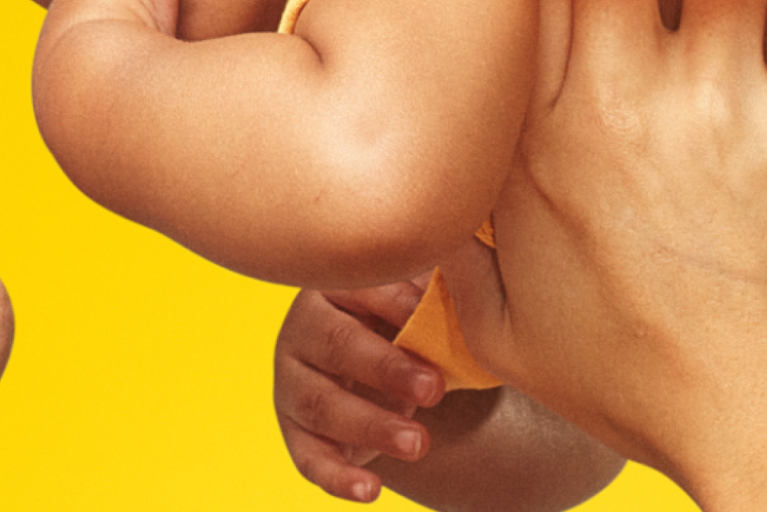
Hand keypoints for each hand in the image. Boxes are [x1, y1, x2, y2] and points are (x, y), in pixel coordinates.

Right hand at [272, 281, 446, 502]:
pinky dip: (338, 478)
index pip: (358, 287)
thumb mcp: (419, 303)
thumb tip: (475, 276)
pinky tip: (370, 491)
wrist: (382, 375)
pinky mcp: (295, 432)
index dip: (396, 305)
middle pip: (336, 345)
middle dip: (387, 369)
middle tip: (434, 390)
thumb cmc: (405, 327)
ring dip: (372, 426)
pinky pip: (310, 458)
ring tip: (418, 443)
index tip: (433, 320)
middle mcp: (301, 331)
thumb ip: (438, 290)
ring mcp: (292, 384)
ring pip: (321, 404)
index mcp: (332, 286)